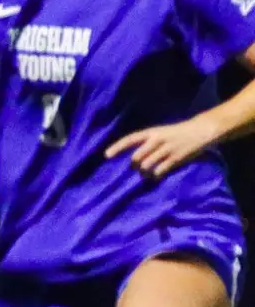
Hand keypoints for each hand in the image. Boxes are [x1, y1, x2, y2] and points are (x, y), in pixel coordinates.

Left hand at [105, 116, 221, 178]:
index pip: (130, 139)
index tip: (106, 155)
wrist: (200, 131)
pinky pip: (160, 170)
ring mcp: (166, 149)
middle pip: (136, 157)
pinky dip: (155, 175)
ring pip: (146, 166)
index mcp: (151, 132)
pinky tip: (156, 176)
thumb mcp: (160, 133)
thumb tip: (135, 160)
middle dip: (134, 166)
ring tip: (146, 174)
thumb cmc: (177, 133)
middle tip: (137, 168)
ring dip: (144, 172)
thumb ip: (148, 143)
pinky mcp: (175, 158)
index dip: (117, 147)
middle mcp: (156, 140)